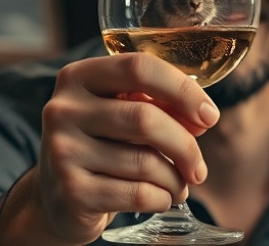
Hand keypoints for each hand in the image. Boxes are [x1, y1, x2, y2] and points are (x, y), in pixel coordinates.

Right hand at [35, 52, 220, 243]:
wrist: (58, 200)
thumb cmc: (102, 147)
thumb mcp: (123, 114)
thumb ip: (160, 105)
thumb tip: (203, 117)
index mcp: (79, 77)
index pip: (139, 68)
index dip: (182, 90)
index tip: (210, 115)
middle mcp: (63, 109)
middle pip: (145, 118)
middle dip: (185, 145)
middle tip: (198, 167)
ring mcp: (62, 151)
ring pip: (146, 162)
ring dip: (175, 179)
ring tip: (178, 185)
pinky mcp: (71, 192)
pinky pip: (138, 194)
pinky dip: (161, 199)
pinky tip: (160, 198)